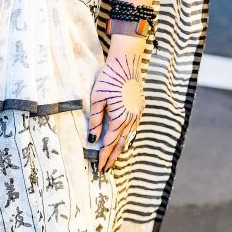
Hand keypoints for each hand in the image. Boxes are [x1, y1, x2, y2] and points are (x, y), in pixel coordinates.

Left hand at [88, 48, 144, 172]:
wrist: (127, 61)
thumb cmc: (109, 78)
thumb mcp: (97, 100)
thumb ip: (95, 121)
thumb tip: (91, 139)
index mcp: (119, 119)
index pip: (109, 144)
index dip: (103, 157)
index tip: (99, 168)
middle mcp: (131, 119)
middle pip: (120, 144)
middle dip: (112, 158)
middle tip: (106, 170)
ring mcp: (137, 113)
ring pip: (128, 137)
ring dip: (120, 149)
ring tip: (113, 159)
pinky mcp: (139, 107)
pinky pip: (133, 127)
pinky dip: (126, 136)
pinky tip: (122, 140)